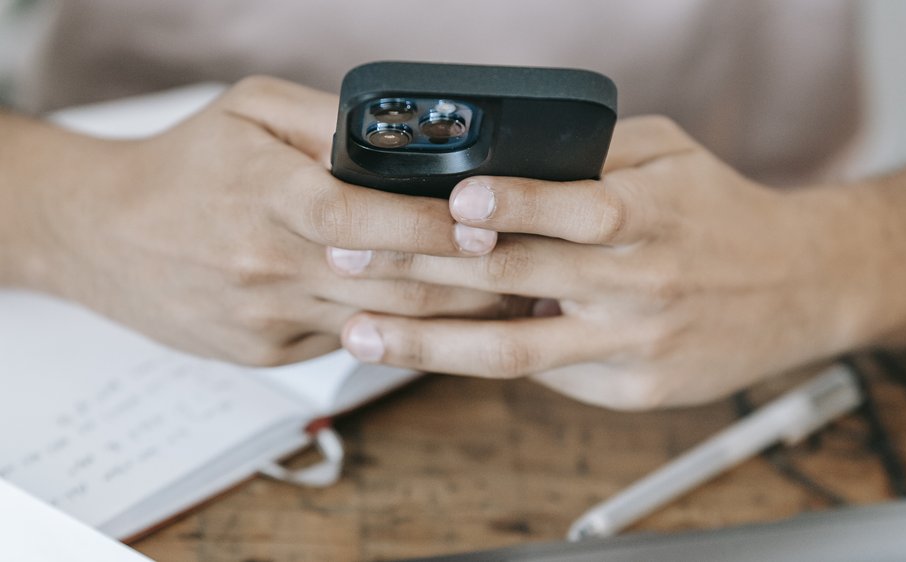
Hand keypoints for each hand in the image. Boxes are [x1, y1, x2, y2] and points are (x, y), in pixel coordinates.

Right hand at [28, 76, 511, 364]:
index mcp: (265, 195)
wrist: (103, 236)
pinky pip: (351, 342)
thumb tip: (407, 139)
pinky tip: (444, 320)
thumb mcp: (250, 111)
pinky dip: (403, 333)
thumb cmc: (185, 166)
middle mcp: (267, 265)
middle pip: (389, 283)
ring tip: (507, 298)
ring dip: (453, 316)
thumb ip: (329, 122)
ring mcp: (267, 318)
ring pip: (382, 323)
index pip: (360, 216)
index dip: (429, 225)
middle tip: (528, 268)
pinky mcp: (268, 353)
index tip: (487, 222)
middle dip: (469, 280)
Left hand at [336, 116, 879, 408]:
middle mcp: (637, 283)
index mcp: (648, 215)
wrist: (805, 286)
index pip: (568, 210)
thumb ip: (595, 160)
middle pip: (516, 282)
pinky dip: (489, 360)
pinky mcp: (633, 389)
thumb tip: (506, 162)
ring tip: (362, 333)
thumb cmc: (724, 214)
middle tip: (349, 260)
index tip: (450, 201)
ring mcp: (633, 343)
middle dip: (424, 270)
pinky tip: (435, 348)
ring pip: (515, 352)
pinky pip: (549, 378)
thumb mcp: (671, 158)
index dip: (508, 206)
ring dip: (430, 341)